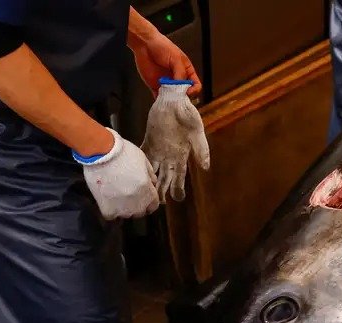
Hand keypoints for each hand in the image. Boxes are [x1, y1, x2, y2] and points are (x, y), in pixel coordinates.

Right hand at [75, 128, 159, 218]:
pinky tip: (106, 201)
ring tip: (115, 196)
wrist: (101, 152)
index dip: (148, 201)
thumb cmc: (123, 152)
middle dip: (136, 205)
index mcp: (148, 190)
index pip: (153, 205)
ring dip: (123, 208)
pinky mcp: (107, 209)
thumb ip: (149, 174)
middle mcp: (138, 203)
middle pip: (140, 212)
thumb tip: (152, 183)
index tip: (143, 198)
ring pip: (126, 215)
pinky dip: (109, 210)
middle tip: (127, 195)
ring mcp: (123, 208)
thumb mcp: (143, 160)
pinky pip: (111, 216)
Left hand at [132, 32, 201, 97]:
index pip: (195, 85)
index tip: (188, 92)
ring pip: (173, 97)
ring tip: (169, 99)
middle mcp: (178, 79)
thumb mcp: (176, 58)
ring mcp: (167, 84)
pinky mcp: (156, 86)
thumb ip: (180, 73)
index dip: (194, 90)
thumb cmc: (162, 47)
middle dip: (183, 96)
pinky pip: (160, 97)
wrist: (144, 44)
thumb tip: (182, 87)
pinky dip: (161, 101)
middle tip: (178, 97)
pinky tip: (161, 100)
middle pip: (185, 93)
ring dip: (172, 100)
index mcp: (187, 72)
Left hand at [142, 82, 210, 200]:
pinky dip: (140, 163)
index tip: (178, 199)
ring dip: (151, 180)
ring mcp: (158, 148)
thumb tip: (205, 168)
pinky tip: (135, 172)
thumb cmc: (188, 114)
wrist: (173, 99)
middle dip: (163, 189)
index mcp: (182, 154)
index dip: (178, 187)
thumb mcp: (197, 132)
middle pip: (165, 176)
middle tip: (159, 203)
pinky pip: (143, 154)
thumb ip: (201, 149)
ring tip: (147, 192)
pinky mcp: (149, 140)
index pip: (180, 175)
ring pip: (154, 169)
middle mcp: (170, 155)